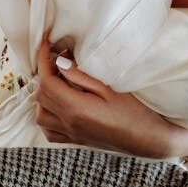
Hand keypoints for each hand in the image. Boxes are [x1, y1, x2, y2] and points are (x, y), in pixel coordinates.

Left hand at [35, 38, 187, 159]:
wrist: (147, 140)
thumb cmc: (135, 113)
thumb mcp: (110, 89)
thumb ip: (81, 77)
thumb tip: (60, 62)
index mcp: (76, 108)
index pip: (47, 82)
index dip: (43, 61)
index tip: (46, 45)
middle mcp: (68, 123)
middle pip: (41, 97)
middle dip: (44, 75)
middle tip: (57, 60)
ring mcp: (70, 134)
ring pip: (41, 116)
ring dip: (43, 97)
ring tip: (58, 82)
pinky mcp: (75, 141)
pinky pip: (49, 132)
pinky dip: (47, 116)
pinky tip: (58, 106)